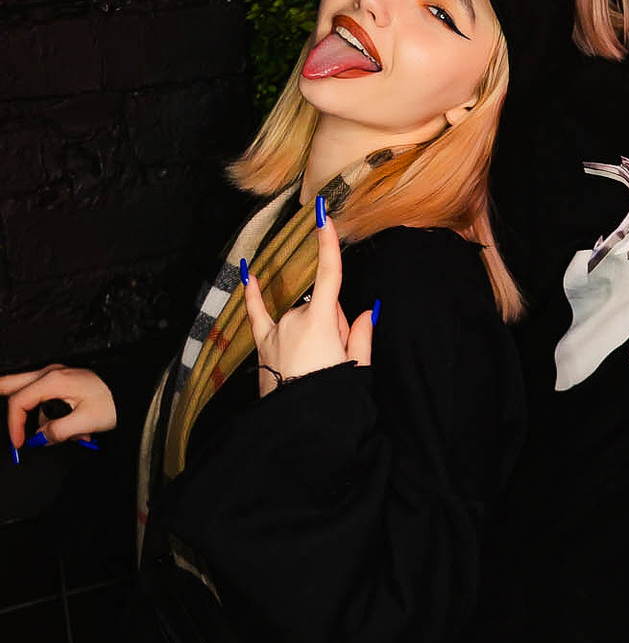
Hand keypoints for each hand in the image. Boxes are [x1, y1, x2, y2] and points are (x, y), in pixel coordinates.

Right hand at [1, 365, 116, 450]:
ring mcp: (55, 376)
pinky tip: (75, 428)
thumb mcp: (86, 421)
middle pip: (11, 384)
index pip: (19, 401)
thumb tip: (39, 438)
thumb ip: (58, 431)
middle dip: (4, 400)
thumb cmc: (113, 402)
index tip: (20, 443)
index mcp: (53, 381)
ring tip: (74, 434)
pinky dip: (52, 414)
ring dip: (42, 418)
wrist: (132, 391)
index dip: (14, 425)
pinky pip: (44, 397)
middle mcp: (50, 374)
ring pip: (29, 394)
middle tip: (4, 425)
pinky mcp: (62, 383)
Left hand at [241, 209, 375, 395]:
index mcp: (320, 321)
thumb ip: (360, 336)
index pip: (328, 273)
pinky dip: (253, 294)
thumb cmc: (331, 397)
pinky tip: (247, 274)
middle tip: (337, 358)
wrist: (298, 427)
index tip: (322, 215)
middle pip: (323, 307)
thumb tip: (366, 314)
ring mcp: (276, 331)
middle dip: (333, 325)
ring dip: (313, 332)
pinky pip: (257, 313)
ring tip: (316, 367)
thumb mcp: (357, 367)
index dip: (327, 243)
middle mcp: (294, 318)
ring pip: (301, 317)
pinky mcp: (263, 345)